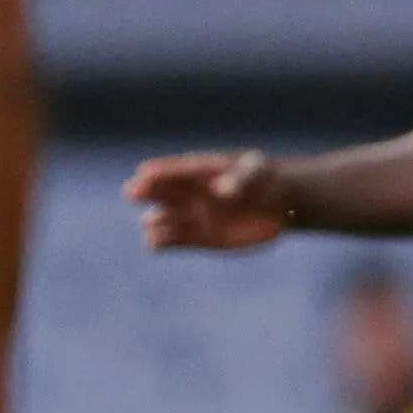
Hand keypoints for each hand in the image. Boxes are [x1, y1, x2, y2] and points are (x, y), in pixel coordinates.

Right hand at [127, 150, 290, 251]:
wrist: (280, 205)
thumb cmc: (267, 180)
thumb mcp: (259, 174)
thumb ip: (242, 180)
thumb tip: (222, 190)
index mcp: (199, 170)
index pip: (172, 170)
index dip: (158, 171)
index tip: (143, 173)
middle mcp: (188, 192)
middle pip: (156, 191)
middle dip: (143, 191)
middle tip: (132, 193)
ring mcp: (190, 215)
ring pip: (158, 219)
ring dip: (153, 221)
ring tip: (154, 223)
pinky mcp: (196, 238)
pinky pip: (169, 240)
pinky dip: (159, 242)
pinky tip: (156, 242)